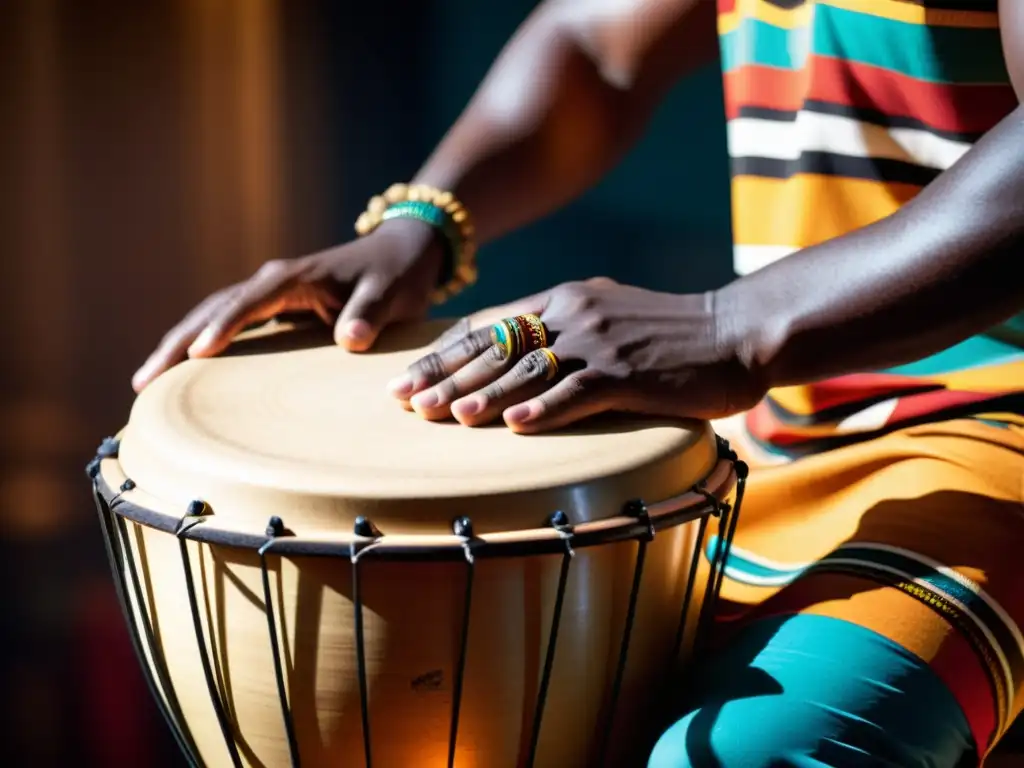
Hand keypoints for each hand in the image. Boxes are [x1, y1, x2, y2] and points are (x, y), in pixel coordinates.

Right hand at [132, 220, 443, 391]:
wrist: (400, 254)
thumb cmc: (395, 275)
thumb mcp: (391, 294)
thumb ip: (370, 315)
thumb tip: (349, 339)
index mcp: (293, 277)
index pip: (248, 302)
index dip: (222, 327)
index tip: (197, 356)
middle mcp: (271, 282)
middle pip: (212, 310)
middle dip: (177, 343)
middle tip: (143, 381)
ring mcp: (266, 295)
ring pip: (210, 317)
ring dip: (178, 346)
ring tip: (145, 382)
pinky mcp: (270, 309)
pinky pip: (226, 326)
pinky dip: (200, 346)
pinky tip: (181, 374)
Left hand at [388, 277, 765, 432]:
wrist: (735, 332)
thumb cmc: (670, 334)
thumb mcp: (608, 315)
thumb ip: (563, 328)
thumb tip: (513, 359)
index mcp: (564, 299)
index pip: (490, 326)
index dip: (445, 353)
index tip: (408, 377)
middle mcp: (574, 314)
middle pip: (496, 346)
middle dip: (446, 376)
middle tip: (405, 401)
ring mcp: (600, 342)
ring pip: (527, 369)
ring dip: (482, 394)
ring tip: (444, 416)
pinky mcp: (629, 372)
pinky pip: (577, 391)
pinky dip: (543, 408)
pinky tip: (513, 425)